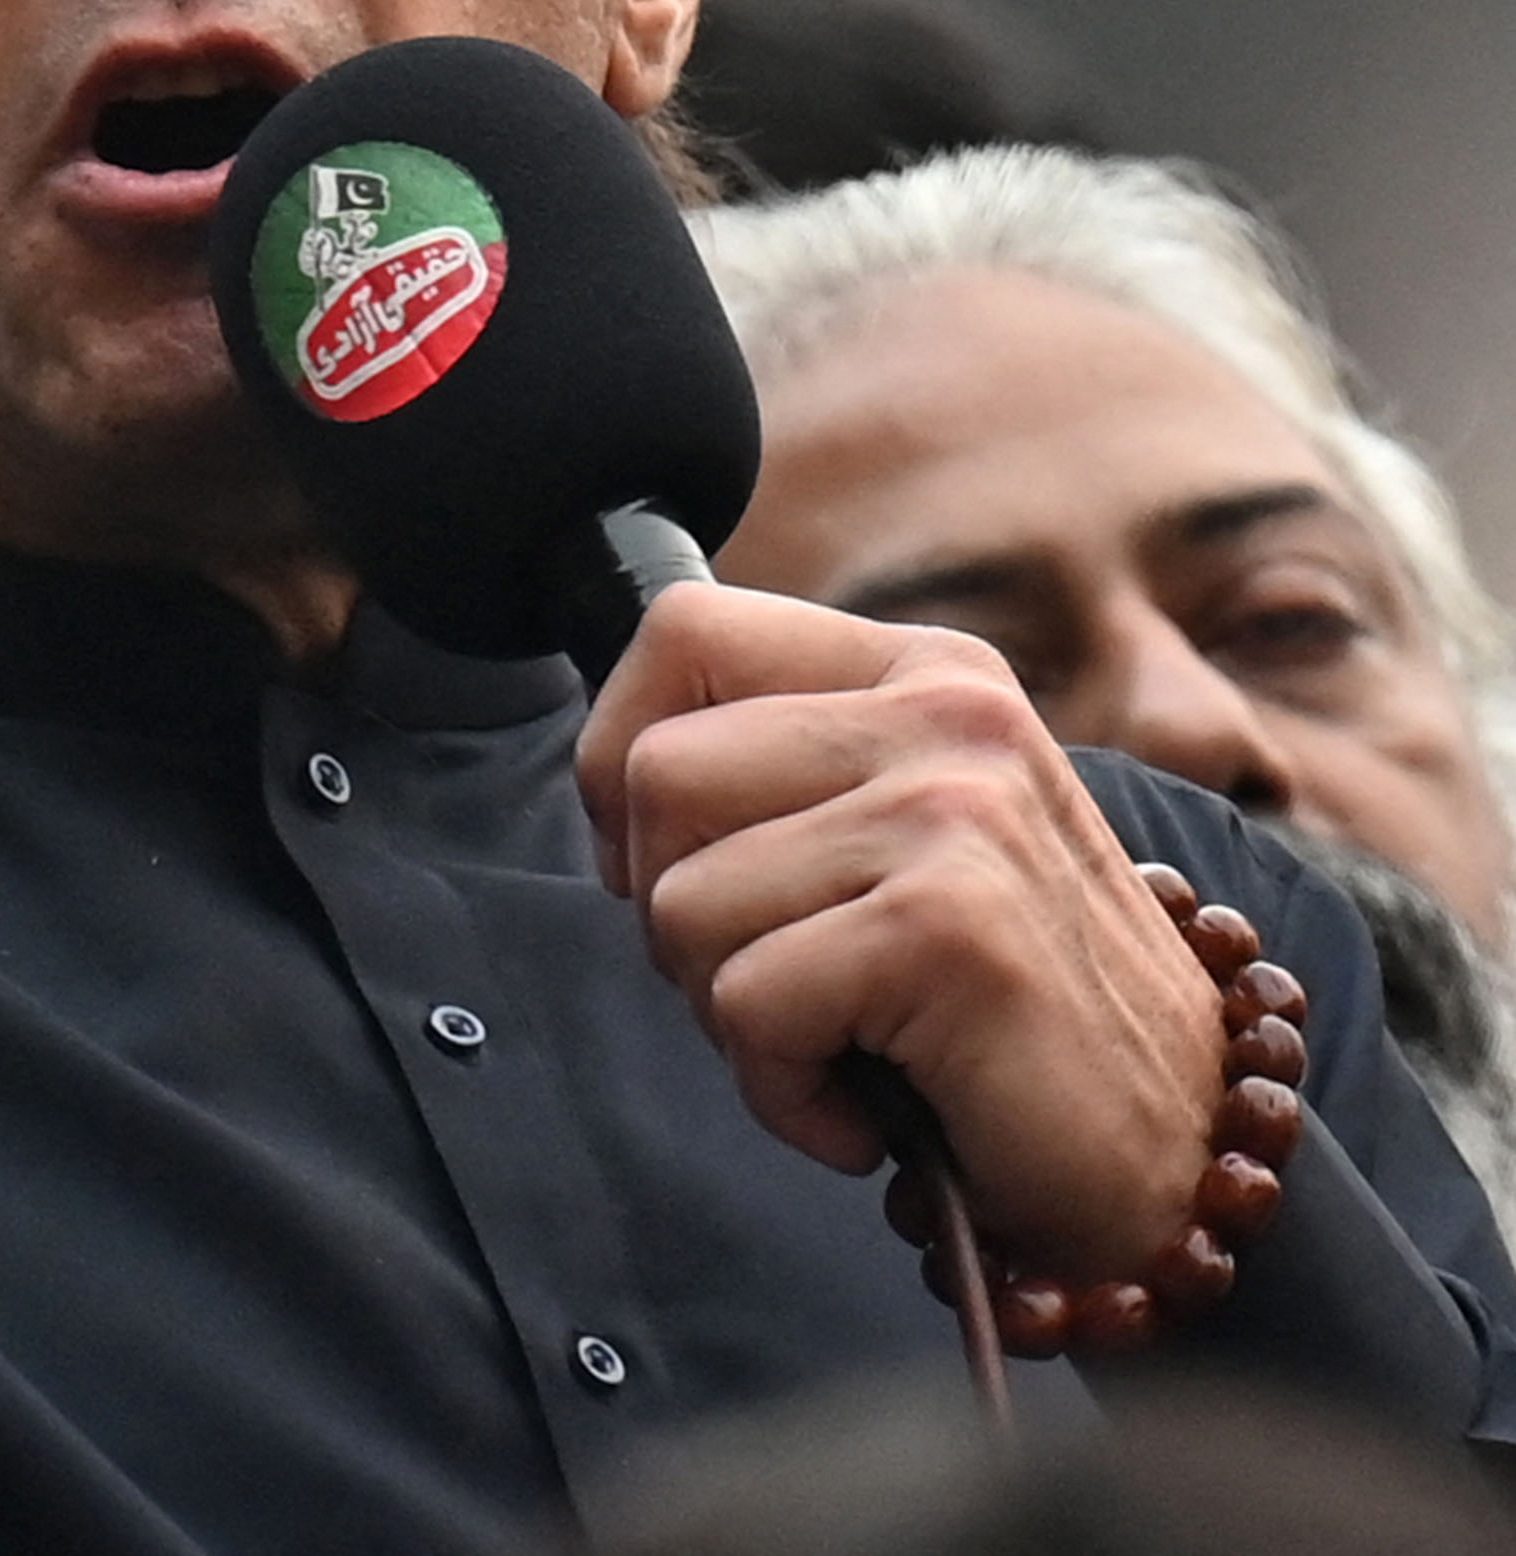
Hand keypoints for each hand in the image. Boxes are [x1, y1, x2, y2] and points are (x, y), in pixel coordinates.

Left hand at [580, 581, 1228, 1277]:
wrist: (1179, 1160)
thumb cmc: (1001, 1011)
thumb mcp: (901, 839)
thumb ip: (786, 772)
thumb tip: (611, 773)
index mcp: (927, 673)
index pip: (686, 629)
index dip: (621, 753)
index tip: (670, 858)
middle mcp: (949, 716)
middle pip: (655, 774)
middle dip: (670, 909)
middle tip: (780, 982)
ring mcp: (956, 814)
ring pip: (680, 902)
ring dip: (728, 1012)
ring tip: (846, 1044)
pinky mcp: (948, 930)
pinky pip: (745, 1005)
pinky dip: (780, 1089)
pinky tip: (872, 1111)